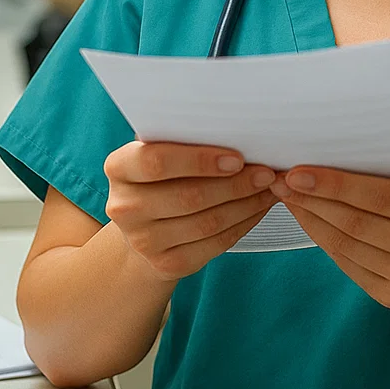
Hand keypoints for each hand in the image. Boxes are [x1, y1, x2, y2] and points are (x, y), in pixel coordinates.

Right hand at [102, 141, 278, 281]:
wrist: (147, 225)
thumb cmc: (164, 175)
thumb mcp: (163, 148)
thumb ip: (184, 135)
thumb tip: (233, 124)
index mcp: (119, 168)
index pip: (156, 161)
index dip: (200, 160)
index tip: (237, 158)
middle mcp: (124, 207)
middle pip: (189, 196)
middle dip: (236, 184)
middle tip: (267, 172)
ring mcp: (143, 241)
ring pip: (207, 222)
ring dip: (246, 204)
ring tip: (270, 187)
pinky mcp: (166, 264)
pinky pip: (215, 244)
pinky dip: (243, 224)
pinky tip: (258, 208)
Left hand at [274, 167, 389, 310]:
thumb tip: (338, 154)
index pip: (382, 196)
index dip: (335, 185)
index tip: (298, 171)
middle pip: (358, 223)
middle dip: (313, 200)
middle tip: (281, 179)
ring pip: (347, 245)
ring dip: (312, 218)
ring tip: (288, 196)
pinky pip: (349, 263)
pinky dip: (324, 239)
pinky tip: (309, 219)